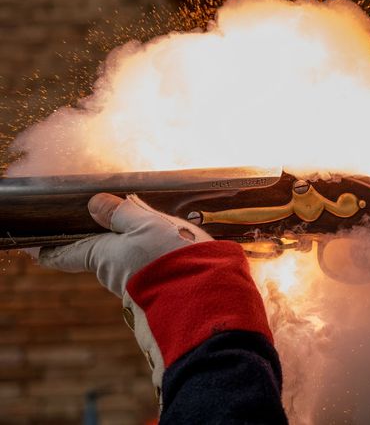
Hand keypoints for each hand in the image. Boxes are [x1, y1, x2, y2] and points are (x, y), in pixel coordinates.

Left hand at [39, 193, 212, 296]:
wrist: (204, 296)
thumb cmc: (171, 256)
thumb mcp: (147, 223)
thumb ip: (121, 213)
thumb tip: (94, 203)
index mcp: (102, 256)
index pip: (65, 254)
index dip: (49, 250)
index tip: (35, 248)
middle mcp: (112, 276)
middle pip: (102, 255)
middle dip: (108, 242)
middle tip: (122, 221)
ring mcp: (134, 289)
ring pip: (129, 264)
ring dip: (139, 250)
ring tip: (162, 233)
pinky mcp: (157, 296)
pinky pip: (150, 274)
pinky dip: (156, 262)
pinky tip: (176, 251)